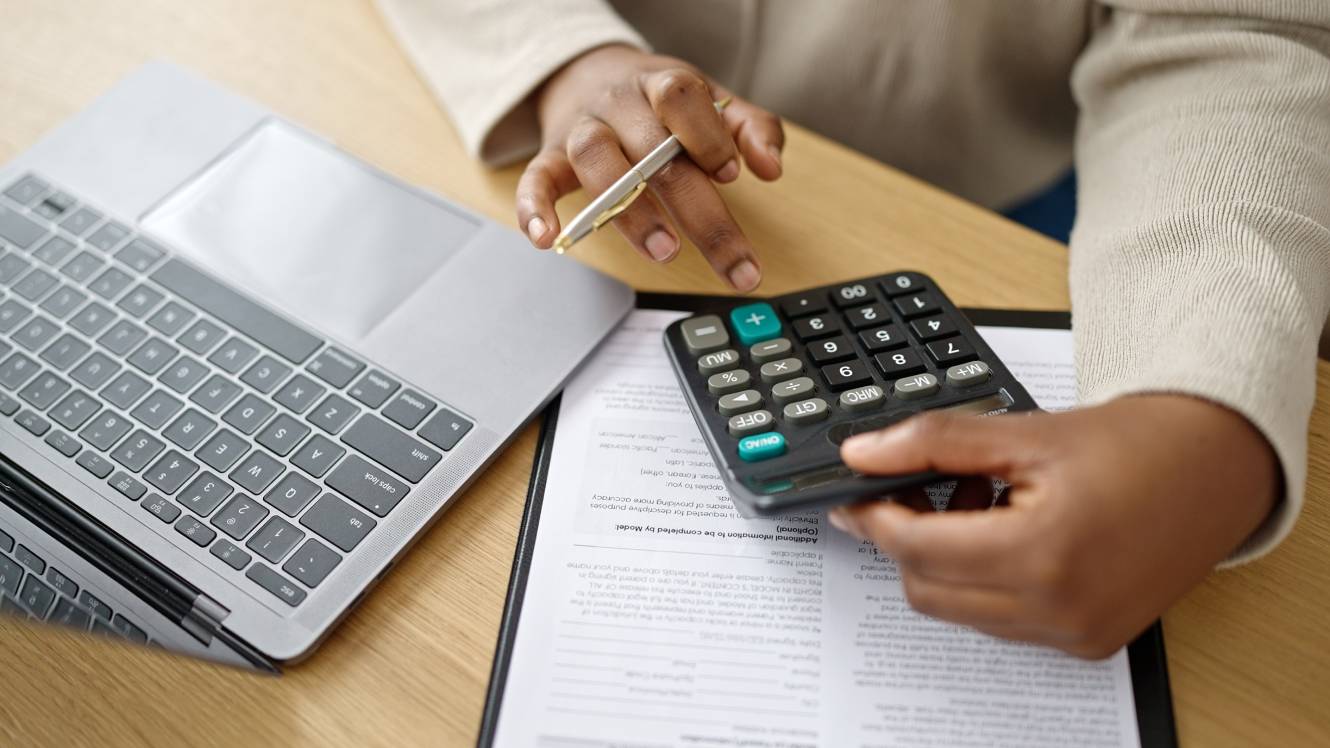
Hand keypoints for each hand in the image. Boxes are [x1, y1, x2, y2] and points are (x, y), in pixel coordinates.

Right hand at [518, 44, 783, 291]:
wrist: (586, 72)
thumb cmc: (657, 100)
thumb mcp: (710, 99)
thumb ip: (749, 127)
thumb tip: (770, 167)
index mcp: (661, 84)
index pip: (680, 97)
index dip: (706, 135)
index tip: (731, 174)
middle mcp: (619, 104)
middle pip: (653, 151)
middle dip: (697, 210)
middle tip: (731, 261)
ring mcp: (581, 130)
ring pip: (597, 162)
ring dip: (633, 212)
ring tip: (665, 251)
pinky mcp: (550, 157)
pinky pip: (536, 179)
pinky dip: (535, 209)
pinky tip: (548, 239)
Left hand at [828, 395, 1278, 657]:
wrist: (1213, 468)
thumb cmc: (1132, 445)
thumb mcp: (1023, 430)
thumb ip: (934, 442)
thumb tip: (863, 453)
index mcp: (1041, 552)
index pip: (917, 548)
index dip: (875, 517)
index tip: (856, 494)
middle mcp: (1059, 607)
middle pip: (927, 589)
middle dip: (909, 538)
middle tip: (923, 487)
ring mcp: (1074, 633)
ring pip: (959, 611)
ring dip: (948, 560)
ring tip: (981, 500)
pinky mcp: (1087, 642)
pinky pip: (1001, 622)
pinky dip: (985, 581)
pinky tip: (1010, 531)